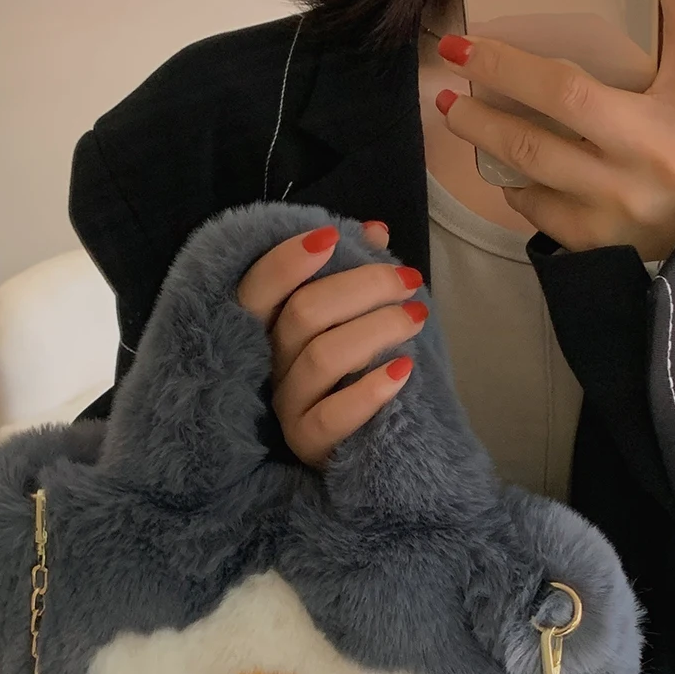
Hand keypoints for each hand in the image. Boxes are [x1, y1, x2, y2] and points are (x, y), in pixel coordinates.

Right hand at [236, 221, 425, 467]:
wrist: (378, 443)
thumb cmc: (362, 372)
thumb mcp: (360, 319)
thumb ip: (358, 276)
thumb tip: (375, 231)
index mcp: (273, 329)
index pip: (258, 289)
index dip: (286, 261)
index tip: (331, 238)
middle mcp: (270, 364)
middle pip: (302, 313)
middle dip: (361, 286)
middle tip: (406, 279)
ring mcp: (287, 405)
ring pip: (321, 357)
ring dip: (376, 328)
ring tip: (416, 316)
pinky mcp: (308, 442)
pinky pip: (333, 415)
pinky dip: (370, 389)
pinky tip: (403, 369)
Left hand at [433, 0, 674, 261]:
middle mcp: (654, 154)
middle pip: (567, 97)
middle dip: (503, 71)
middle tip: (457, 52)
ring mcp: (618, 202)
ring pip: (533, 155)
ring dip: (484, 128)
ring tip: (455, 107)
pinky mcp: (591, 240)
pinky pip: (533, 203)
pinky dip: (511, 178)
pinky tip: (499, 160)